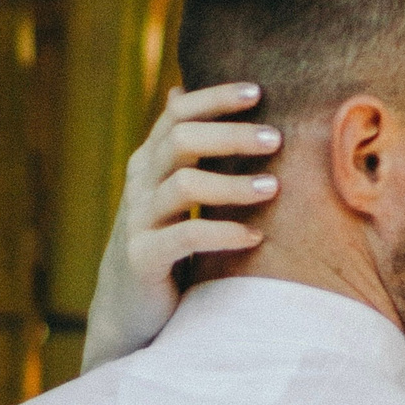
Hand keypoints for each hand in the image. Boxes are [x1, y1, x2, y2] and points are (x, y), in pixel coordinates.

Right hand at [79, 84, 283, 372]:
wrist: (128, 316)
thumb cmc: (165, 249)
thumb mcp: (171, 196)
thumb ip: (181, 150)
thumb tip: (182, 88)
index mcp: (149, 165)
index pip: (177, 115)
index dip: (214, 98)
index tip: (257, 91)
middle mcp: (140, 186)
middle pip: (180, 140)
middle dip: (230, 135)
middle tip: (277, 138)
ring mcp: (137, 222)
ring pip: (183, 184)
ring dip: (232, 184)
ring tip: (273, 189)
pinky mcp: (142, 259)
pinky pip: (184, 237)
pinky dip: (222, 233)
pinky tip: (255, 237)